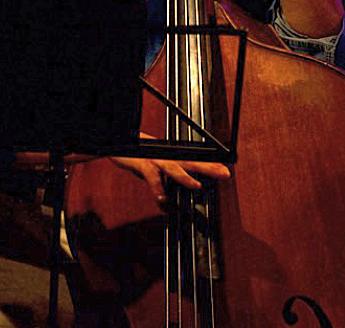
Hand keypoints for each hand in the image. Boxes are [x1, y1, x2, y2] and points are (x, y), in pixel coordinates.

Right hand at [109, 156, 230, 203]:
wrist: (118, 144)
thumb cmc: (137, 156)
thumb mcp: (153, 168)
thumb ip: (162, 182)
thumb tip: (166, 200)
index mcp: (172, 157)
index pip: (195, 160)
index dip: (211, 166)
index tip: (226, 170)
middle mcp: (167, 157)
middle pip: (191, 162)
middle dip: (208, 169)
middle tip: (225, 173)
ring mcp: (155, 160)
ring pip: (173, 168)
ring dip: (185, 178)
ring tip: (197, 186)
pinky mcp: (142, 164)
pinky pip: (151, 177)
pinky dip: (157, 188)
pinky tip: (162, 199)